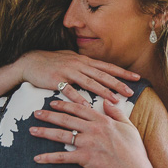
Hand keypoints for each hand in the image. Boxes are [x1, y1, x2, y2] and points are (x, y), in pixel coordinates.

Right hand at [17, 50, 139, 103]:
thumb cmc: (52, 62)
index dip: (123, 72)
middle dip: (118, 84)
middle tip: (131, 92)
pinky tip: (86, 106)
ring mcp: (68, 71)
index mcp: (84, 61)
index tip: (137, 77)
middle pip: (102, 75)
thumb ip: (85, 66)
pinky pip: (68, 90)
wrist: (30, 62)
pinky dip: (78, 98)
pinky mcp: (56, 79)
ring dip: (103, 92)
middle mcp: (79, 64)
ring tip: (115, 101)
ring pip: (89, 82)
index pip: (107, 67)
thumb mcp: (71, 60)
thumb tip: (100, 71)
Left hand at [30, 99, 153, 167]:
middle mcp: (93, 129)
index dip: (65, 105)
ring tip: (32, 130)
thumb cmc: (134, 151)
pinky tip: (37, 158)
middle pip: (66, 119)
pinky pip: (63, 157)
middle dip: (49, 115)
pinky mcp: (84, 158)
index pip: (80, 109)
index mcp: (103, 120)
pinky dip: (49, 157)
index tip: (53, 102)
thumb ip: (116, 113)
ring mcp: (88, 143)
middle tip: (36, 113)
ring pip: (61, 135)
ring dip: (45, 132)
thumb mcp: (128, 127)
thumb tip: (108, 102)